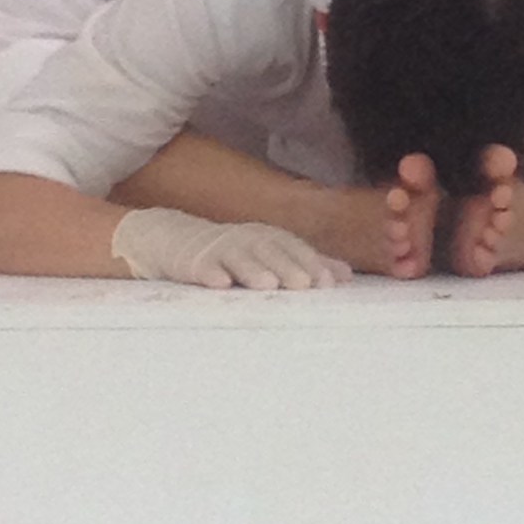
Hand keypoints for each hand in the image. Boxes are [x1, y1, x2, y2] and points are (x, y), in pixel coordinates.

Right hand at [112, 207, 353, 289]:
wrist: (177, 240)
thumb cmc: (234, 252)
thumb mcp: (271, 254)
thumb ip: (307, 263)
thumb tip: (346, 276)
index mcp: (269, 238)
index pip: (294, 248)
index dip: (311, 262)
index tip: (327, 283)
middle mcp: (248, 239)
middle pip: (270, 251)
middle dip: (288, 266)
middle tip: (304, 285)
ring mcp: (219, 248)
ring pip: (239, 257)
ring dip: (254, 270)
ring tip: (268, 285)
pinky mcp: (192, 260)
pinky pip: (201, 267)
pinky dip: (211, 274)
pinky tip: (220, 284)